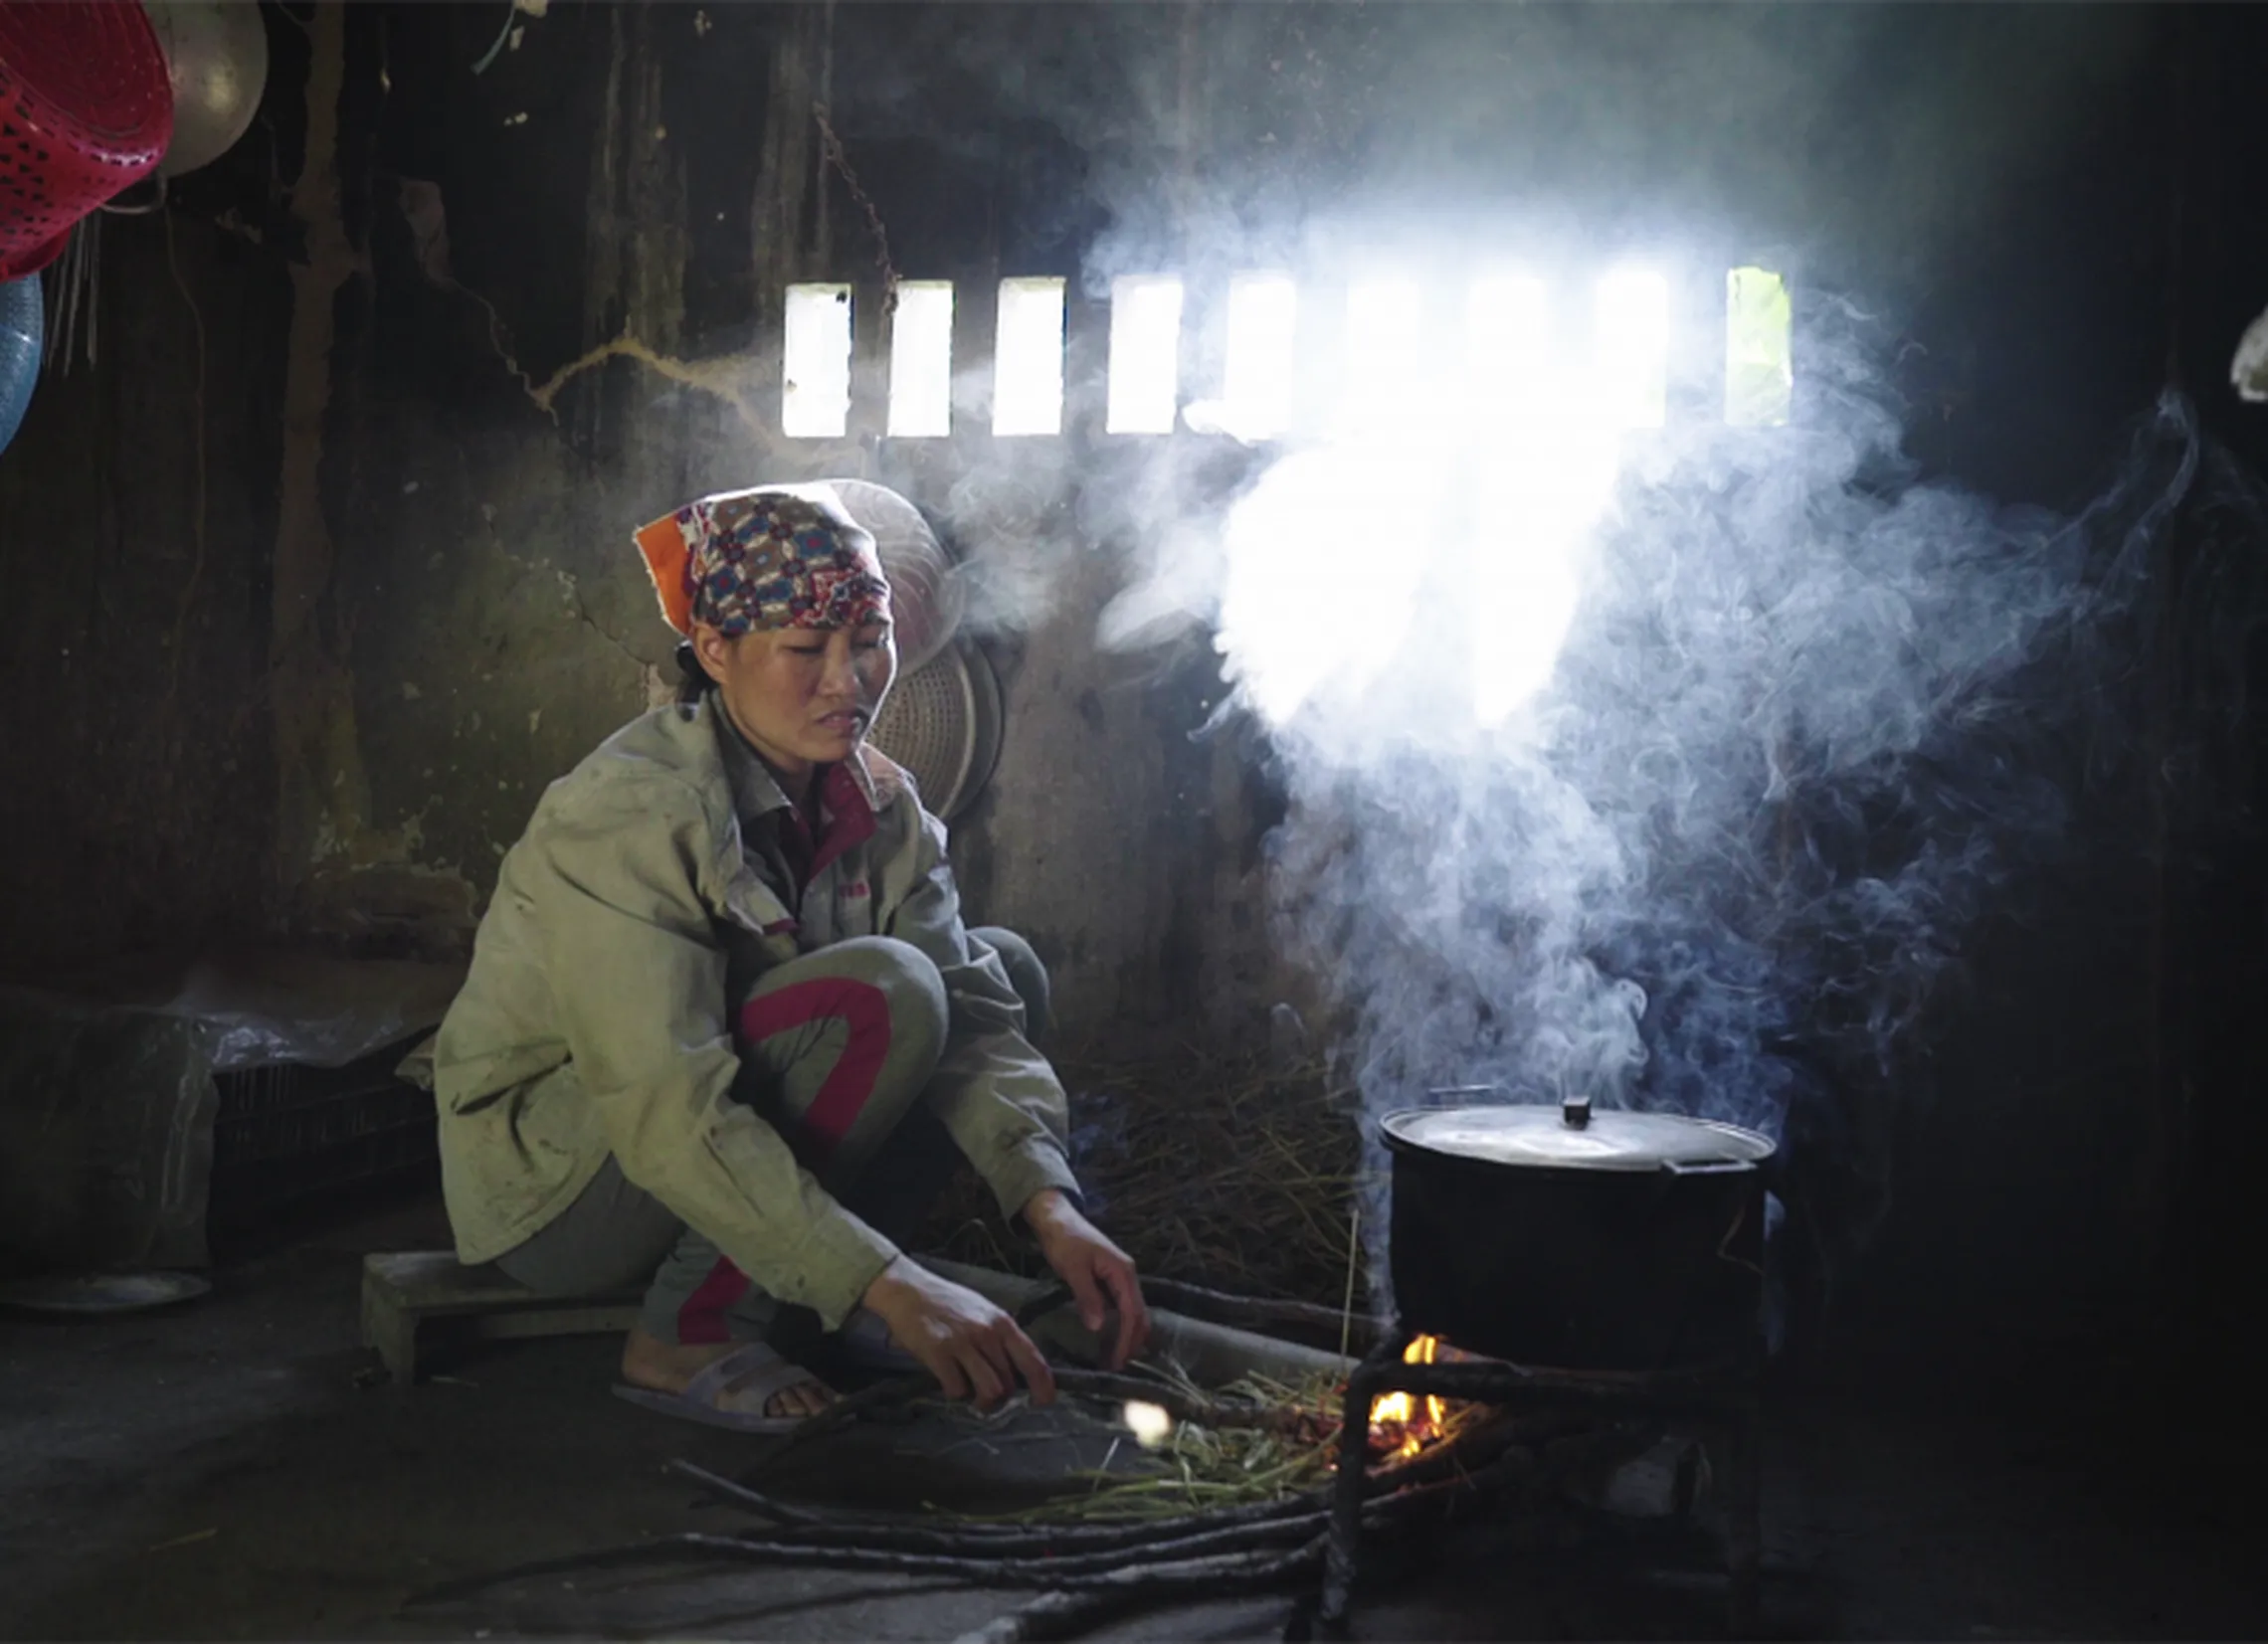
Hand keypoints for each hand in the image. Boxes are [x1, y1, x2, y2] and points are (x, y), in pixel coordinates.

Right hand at [859, 1256, 1056, 1409]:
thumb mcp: (983, 1313)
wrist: (908, 1290)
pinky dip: (955, 1393)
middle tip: (987, 1395)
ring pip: (989, 1390)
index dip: (1043, 1385)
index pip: (1033, 1360)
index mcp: (1002, 1323)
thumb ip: (1000, 1338)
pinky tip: (948, 1381)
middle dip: (1002, 1396)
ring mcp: (963, 1343)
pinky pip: (958, 1390)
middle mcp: (987, 1333)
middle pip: (1009, 1382)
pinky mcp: (939, 1354)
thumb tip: (1017, 1370)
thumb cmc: (947, 1302)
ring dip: (981, 1401)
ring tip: (971, 1395)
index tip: (1044, 1401)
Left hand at [1022, 1188, 1151, 1369]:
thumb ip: (1087, 1296)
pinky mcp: (1111, 1278)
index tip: (1118, 1362)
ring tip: (1116, 1358)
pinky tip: (1110, 1337)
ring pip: (1133, 1311)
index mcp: (1123, 1272)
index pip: (1131, 1313)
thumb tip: (1098, 1327)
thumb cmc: (1064, 1241)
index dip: (1126, 1340)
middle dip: (1133, 1341)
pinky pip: (1122, 1306)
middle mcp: (1128, 1275)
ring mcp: (1121, 1276)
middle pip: (1139, 1314)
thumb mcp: (1073, 1269)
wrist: (1056, 1218)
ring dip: (1128, 1335)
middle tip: (1119, 1366)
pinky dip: (1120, 1324)